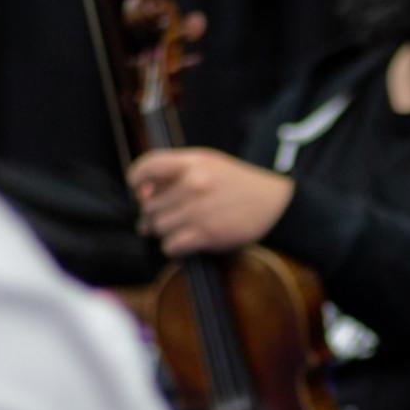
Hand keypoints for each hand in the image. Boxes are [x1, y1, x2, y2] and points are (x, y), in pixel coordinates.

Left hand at [128, 148, 294, 256]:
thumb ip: (175, 172)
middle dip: (151, 214)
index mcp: (192, 163)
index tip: (139, 190)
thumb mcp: (208, 164)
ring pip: (157, 227)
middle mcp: (193, 184)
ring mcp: (199, 210)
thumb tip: (142, 192)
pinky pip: (171, 246)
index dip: (136, 180)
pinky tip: (182, 242)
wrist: (274, 203)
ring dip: (161, 232)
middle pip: (149, 206)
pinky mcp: (206, 234)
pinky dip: (172, 247)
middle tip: (160, 217)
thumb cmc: (236, 183)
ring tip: (174, 229)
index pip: (147, 166)